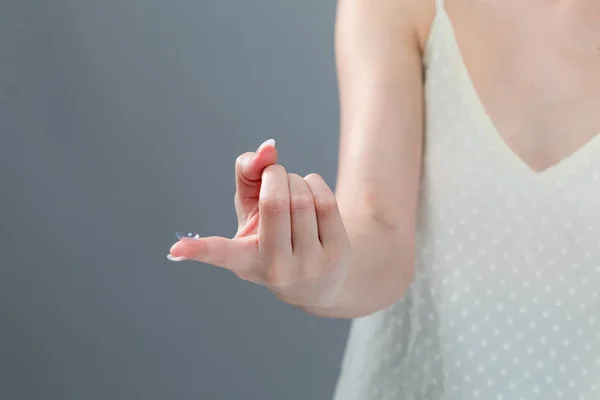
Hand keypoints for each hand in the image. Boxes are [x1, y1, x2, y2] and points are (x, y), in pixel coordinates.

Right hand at [167, 139, 350, 307]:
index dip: (197, 249)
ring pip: (302, 197)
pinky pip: (324, 199)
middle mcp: (276, 267)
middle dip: (275, 176)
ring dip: (295, 180)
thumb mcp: (251, 210)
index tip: (175, 250)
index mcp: (246, 261)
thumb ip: (249, 172)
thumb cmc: (274, 236)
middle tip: (273, 178)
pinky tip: (310, 194)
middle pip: (277, 201)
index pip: (221, 254)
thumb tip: (268, 149)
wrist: (319, 278)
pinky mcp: (338, 253)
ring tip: (291, 191)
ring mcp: (310, 263)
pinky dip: (314, 183)